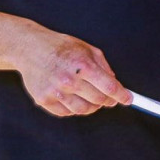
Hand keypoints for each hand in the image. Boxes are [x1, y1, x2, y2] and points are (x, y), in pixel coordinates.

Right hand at [16, 33, 131, 116]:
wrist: (30, 49)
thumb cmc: (61, 47)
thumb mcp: (87, 49)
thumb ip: (104, 67)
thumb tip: (115, 85)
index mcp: (83, 66)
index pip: (110, 88)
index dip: (122, 95)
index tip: (128, 99)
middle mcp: (69, 80)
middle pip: (99, 101)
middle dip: (107, 100)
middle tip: (108, 97)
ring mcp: (55, 92)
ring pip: (84, 110)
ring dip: (92, 106)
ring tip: (90, 96)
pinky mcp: (43, 100)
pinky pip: (67, 112)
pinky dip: (74, 108)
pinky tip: (73, 97)